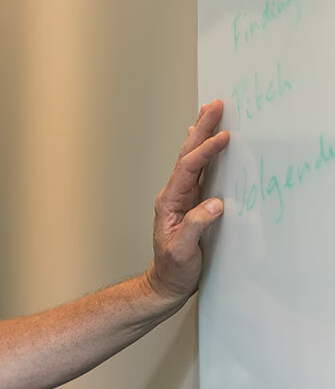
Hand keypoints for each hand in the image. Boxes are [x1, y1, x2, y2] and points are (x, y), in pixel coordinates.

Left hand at [146, 99, 230, 301]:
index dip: (205, 152)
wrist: (166, 282)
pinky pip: (197, 171)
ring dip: (201, 135)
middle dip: (201, 130)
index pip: (188, 169)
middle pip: (187, 156)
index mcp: (169, 202)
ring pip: (192, 159)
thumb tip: (215, 204)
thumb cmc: (173, 268)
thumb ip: (196, 226)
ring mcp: (181, 198)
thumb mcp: (183, 251)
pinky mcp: (191, 203)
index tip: (223, 137)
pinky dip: (203, 153)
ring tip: (209, 112)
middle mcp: (173, 195)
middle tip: (214, 105)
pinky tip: (203, 142)